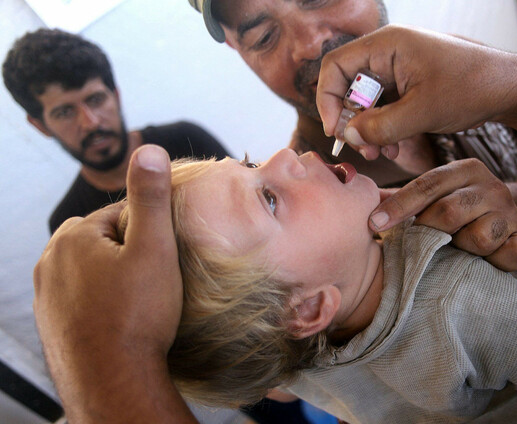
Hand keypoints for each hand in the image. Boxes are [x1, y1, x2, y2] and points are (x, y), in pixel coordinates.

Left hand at [33, 145, 194, 422]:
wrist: (112, 382)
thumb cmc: (138, 314)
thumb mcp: (154, 248)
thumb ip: (150, 197)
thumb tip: (149, 149)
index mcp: (72, 236)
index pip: (119, 214)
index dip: (148, 232)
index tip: (164, 256)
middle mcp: (49, 262)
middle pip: (102, 241)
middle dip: (127, 252)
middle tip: (154, 280)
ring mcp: (45, 295)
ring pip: (90, 271)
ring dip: (113, 278)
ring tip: (140, 301)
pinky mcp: (50, 323)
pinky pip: (80, 297)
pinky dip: (100, 301)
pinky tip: (120, 318)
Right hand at [317, 25, 516, 158]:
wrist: (509, 88)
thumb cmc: (472, 88)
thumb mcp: (424, 112)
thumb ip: (381, 126)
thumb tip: (349, 136)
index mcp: (387, 45)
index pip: (336, 66)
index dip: (328, 99)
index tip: (336, 131)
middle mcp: (388, 53)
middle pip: (348, 86)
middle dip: (351, 121)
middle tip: (363, 150)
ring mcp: (398, 70)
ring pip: (366, 102)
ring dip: (368, 130)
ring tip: (382, 153)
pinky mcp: (408, 86)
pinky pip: (383, 108)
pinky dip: (384, 129)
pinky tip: (394, 147)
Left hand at [369, 159, 516, 271]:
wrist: (509, 221)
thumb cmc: (459, 209)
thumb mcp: (434, 195)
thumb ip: (401, 197)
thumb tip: (356, 192)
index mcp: (463, 171)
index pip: (426, 186)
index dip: (399, 206)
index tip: (374, 225)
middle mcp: (491, 187)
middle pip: (449, 211)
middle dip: (430, 230)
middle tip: (423, 241)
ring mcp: (511, 213)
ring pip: (478, 236)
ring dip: (463, 248)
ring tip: (459, 247)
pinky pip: (511, 254)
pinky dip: (497, 262)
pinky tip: (488, 261)